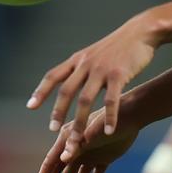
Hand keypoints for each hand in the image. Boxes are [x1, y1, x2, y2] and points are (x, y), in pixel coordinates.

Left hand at [27, 14, 157, 135]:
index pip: (53, 76)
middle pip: (66, 91)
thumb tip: (73, 82)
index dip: (41, 91)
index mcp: (77, 59)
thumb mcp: (95, 53)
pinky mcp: (119, 75)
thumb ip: (83, 67)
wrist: (141, 32)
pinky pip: (111, 100)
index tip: (30, 107)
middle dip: (58, 112)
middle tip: (54, 131)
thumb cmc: (120, 46)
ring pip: (85, 100)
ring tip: (78, 140)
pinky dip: (109, 117)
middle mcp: (85, 64)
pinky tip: (108, 131)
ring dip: (80, 121)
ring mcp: (101, 70)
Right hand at [38, 109, 138, 172]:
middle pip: (68, 165)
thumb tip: (63, 159)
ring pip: (82, 169)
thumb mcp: (89, 133)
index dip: (49, 166)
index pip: (56, 154)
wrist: (129, 117)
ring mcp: (93, 152)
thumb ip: (76, 145)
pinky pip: (99, 168)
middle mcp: (80, 146)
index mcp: (72, 138)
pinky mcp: (107, 156)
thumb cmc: (106, 122)